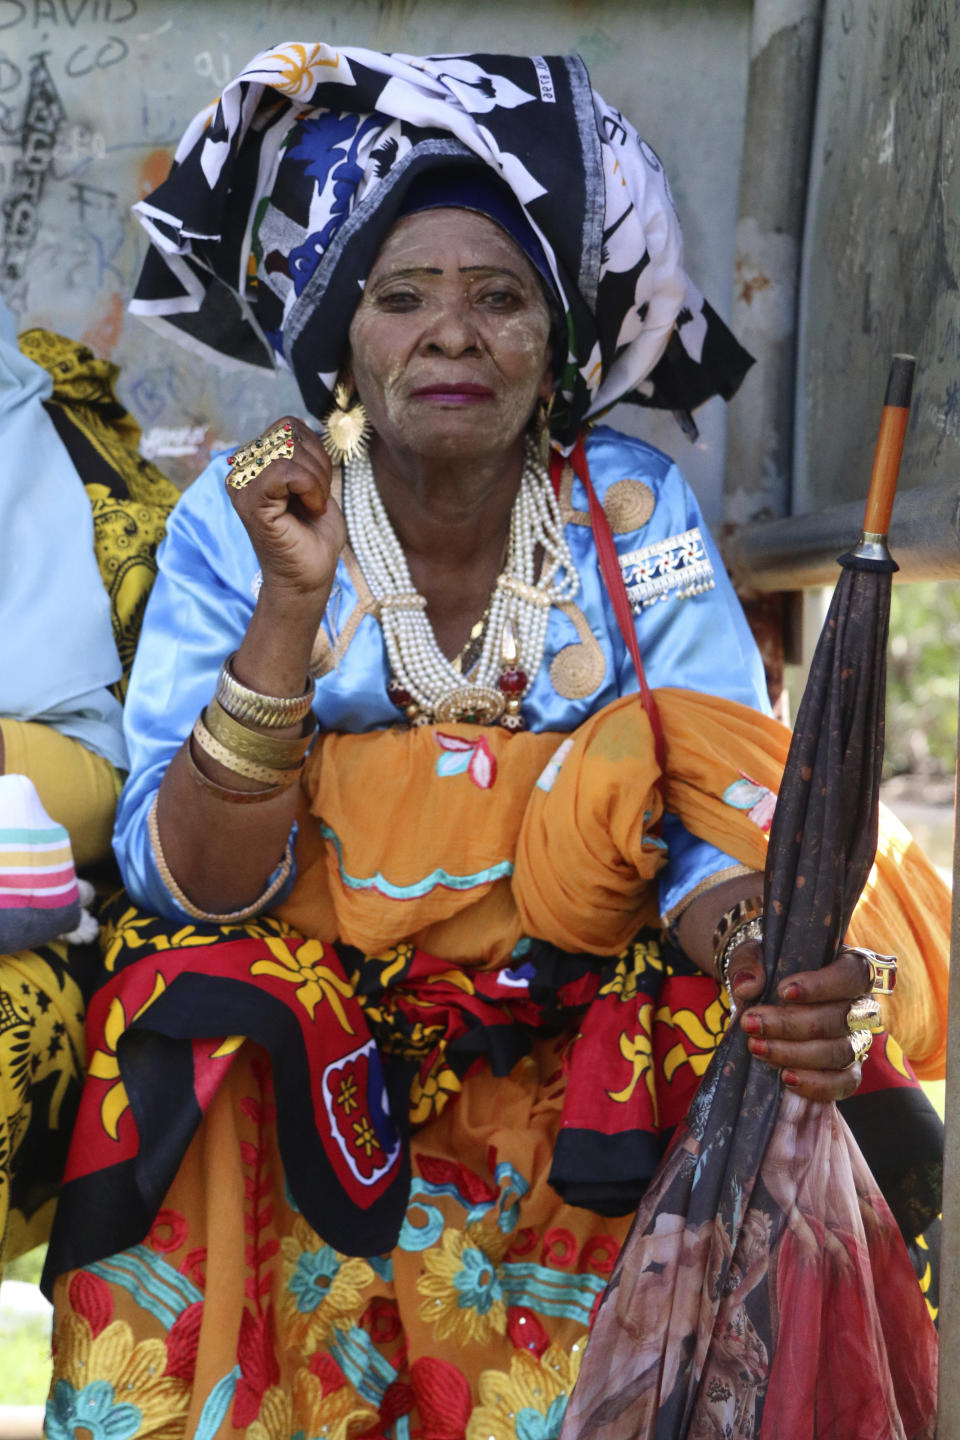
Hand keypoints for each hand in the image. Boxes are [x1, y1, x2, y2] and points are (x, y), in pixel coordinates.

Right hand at [227, 418, 346, 601]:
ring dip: (316, 478)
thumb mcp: (315, 483)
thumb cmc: (313, 535)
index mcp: (254, 463)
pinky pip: (284, 469)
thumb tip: (301, 427)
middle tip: (317, 497)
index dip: (315, 450)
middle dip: (318, 462)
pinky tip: (311, 508)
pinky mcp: (250, 502)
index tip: (318, 486)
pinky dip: (309, 486)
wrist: (310, 578)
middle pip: (288, 431)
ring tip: (313, 505)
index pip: (287, 426)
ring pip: (288, 448)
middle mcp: (241, 471)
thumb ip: (305, 453)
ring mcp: (242, 486)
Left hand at [726, 941, 875, 1101]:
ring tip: (757, 1047)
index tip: (784, 992)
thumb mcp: (752, 956)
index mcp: (850, 967)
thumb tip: (748, 986)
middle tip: (751, 1023)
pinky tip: (785, 1076)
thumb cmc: (767, 970)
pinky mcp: (849, 1071)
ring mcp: (858, 1040)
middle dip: (792, 1024)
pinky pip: (844, 1083)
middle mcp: (861, 1005)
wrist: (764, 1003)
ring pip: (840, 1052)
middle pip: (841, 1018)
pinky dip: (815, 1083)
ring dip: (795, 1053)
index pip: (852, 974)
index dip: (822, 985)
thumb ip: (748, 964)